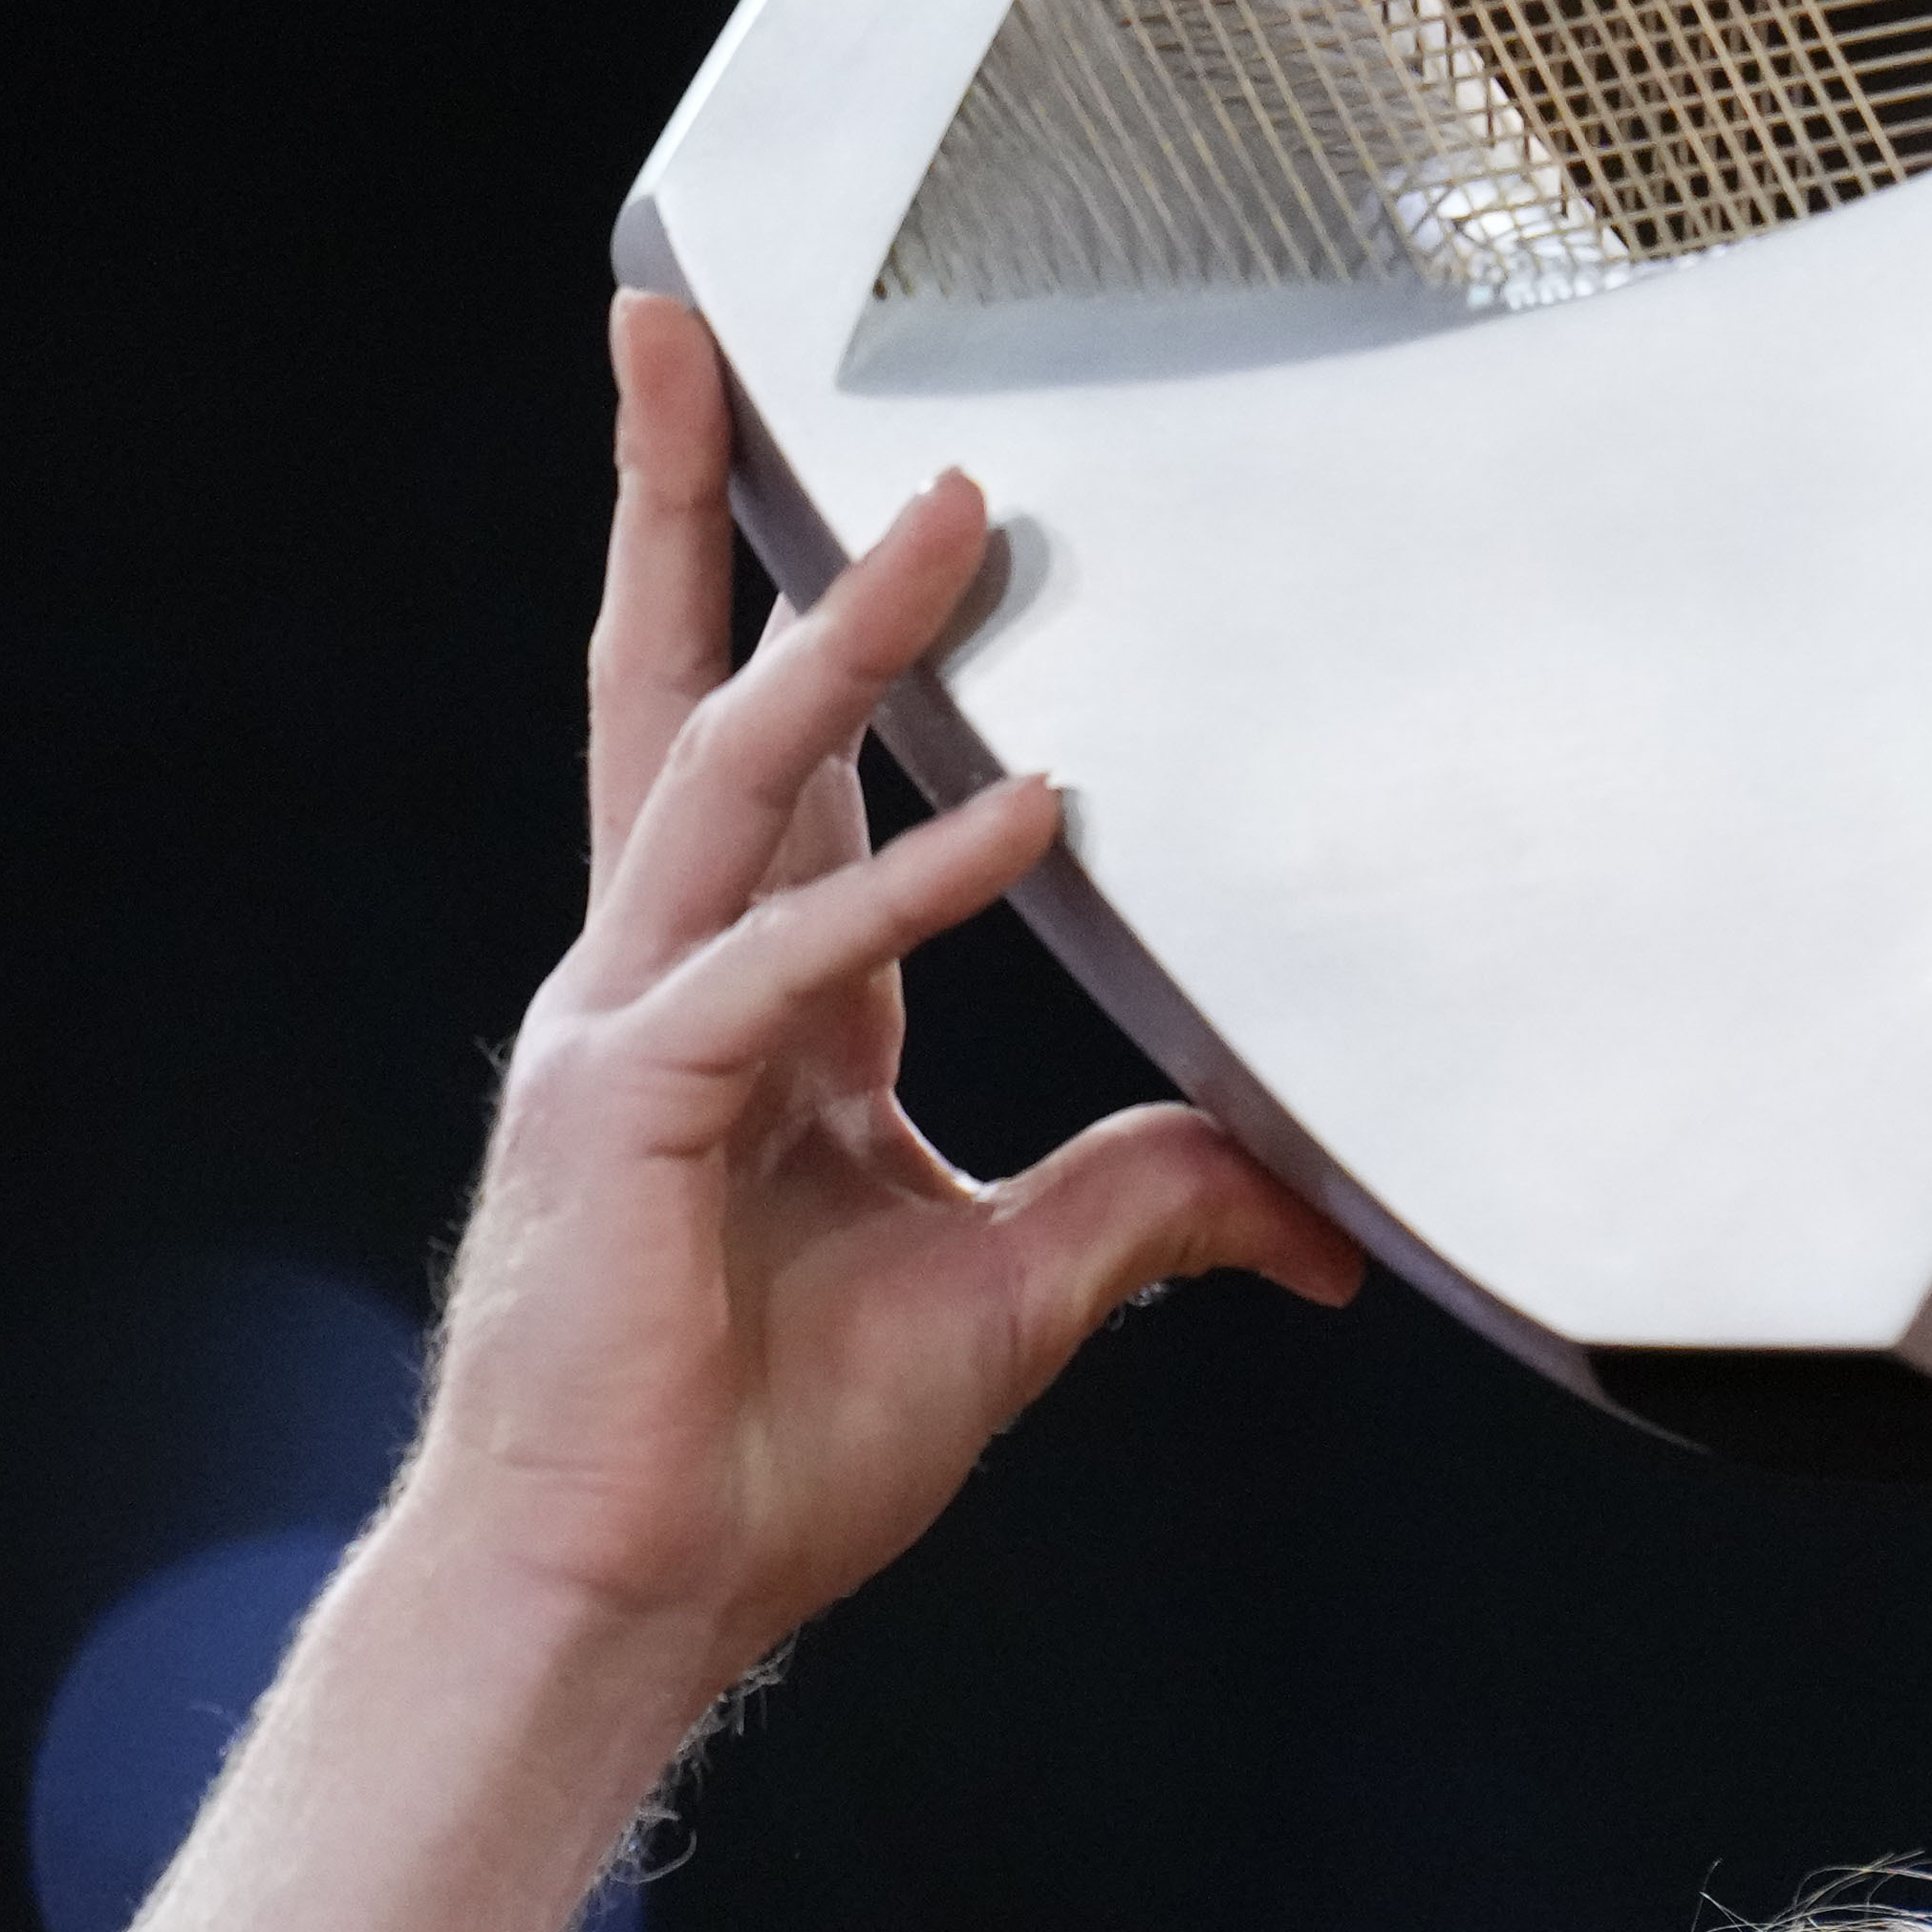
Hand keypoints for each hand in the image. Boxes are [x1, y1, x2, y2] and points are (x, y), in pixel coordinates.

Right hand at [401, 299, 1358, 1674]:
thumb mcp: (1008, 1302)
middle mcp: (662, 988)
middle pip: (672, 700)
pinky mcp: (625, 1117)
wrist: (618, 1600)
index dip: (818, 630)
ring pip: (724, 781)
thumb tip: (1312, 1212)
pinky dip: (909, 885)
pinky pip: (782, 971)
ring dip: (839, 641)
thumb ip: (1144, 1212)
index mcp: (742, 1015)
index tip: (863, 492)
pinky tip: (1036, 817)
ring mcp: (628, 1040)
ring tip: (947, 516)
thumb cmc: (758, 1460)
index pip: (774, 771)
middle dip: (671, 508)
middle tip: (681, 331)